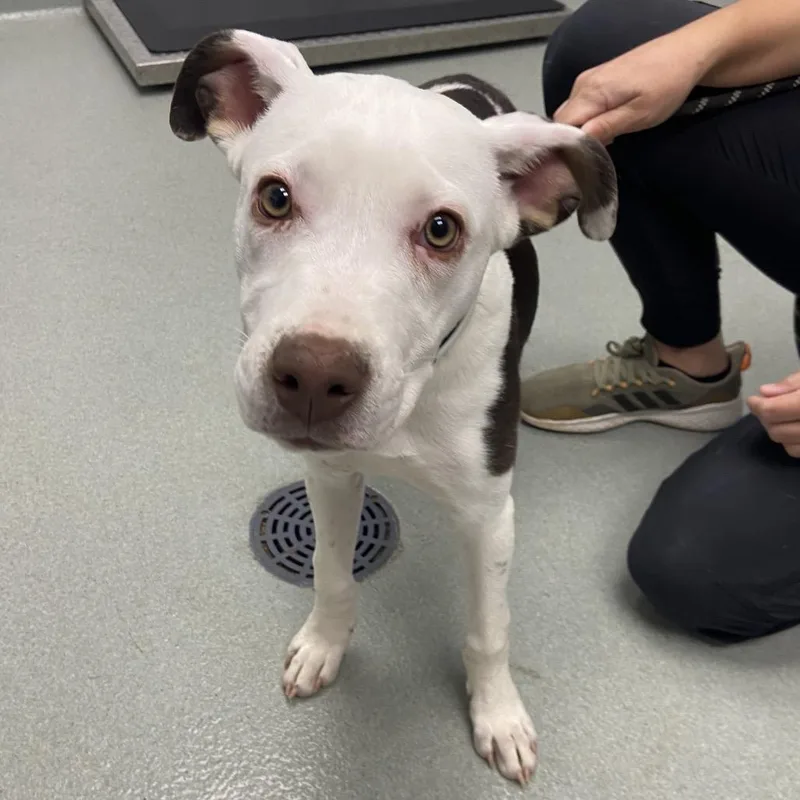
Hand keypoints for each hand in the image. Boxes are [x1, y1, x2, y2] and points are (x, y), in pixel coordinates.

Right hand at [554, 32, 709, 143]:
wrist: (686, 52)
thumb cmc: (667, 84)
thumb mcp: (638, 114)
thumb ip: (605, 128)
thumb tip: (578, 142)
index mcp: (590, 92)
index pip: (561, 126)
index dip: (565, 146)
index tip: (578, 161)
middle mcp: (583, 84)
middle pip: (562, 121)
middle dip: (573, 139)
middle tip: (594, 153)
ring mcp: (589, 79)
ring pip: (572, 114)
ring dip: (582, 130)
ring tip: (605, 140)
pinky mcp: (598, 78)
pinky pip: (582, 105)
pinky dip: (589, 119)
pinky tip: (608, 125)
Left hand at [747, 372, 799, 457]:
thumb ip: (792, 383)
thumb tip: (765, 391)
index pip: (773, 411)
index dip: (758, 405)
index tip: (753, 400)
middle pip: (776, 430)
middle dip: (766, 418)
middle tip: (766, 406)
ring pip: (784, 443)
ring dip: (776, 429)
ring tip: (779, 415)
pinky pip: (796, 451)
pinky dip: (789, 441)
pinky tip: (791, 427)